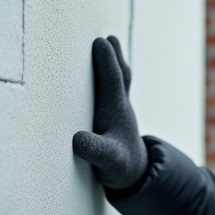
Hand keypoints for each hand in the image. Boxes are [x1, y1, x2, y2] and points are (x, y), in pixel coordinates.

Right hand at [73, 36, 147, 189]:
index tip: (100, 42)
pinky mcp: (117, 117)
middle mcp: (120, 107)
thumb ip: (94, 150)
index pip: (112, 81)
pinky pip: (114, 89)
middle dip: (113, 57)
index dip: (106, 61)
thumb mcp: (106, 161)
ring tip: (110, 44)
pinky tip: (107, 73)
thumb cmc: (120, 167)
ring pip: (119, 81)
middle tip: (108, 38)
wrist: (136, 176)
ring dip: (114, 62)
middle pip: (120, 76)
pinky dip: (111, 76)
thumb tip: (77, 140)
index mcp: (115, 111)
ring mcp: (120, 111)